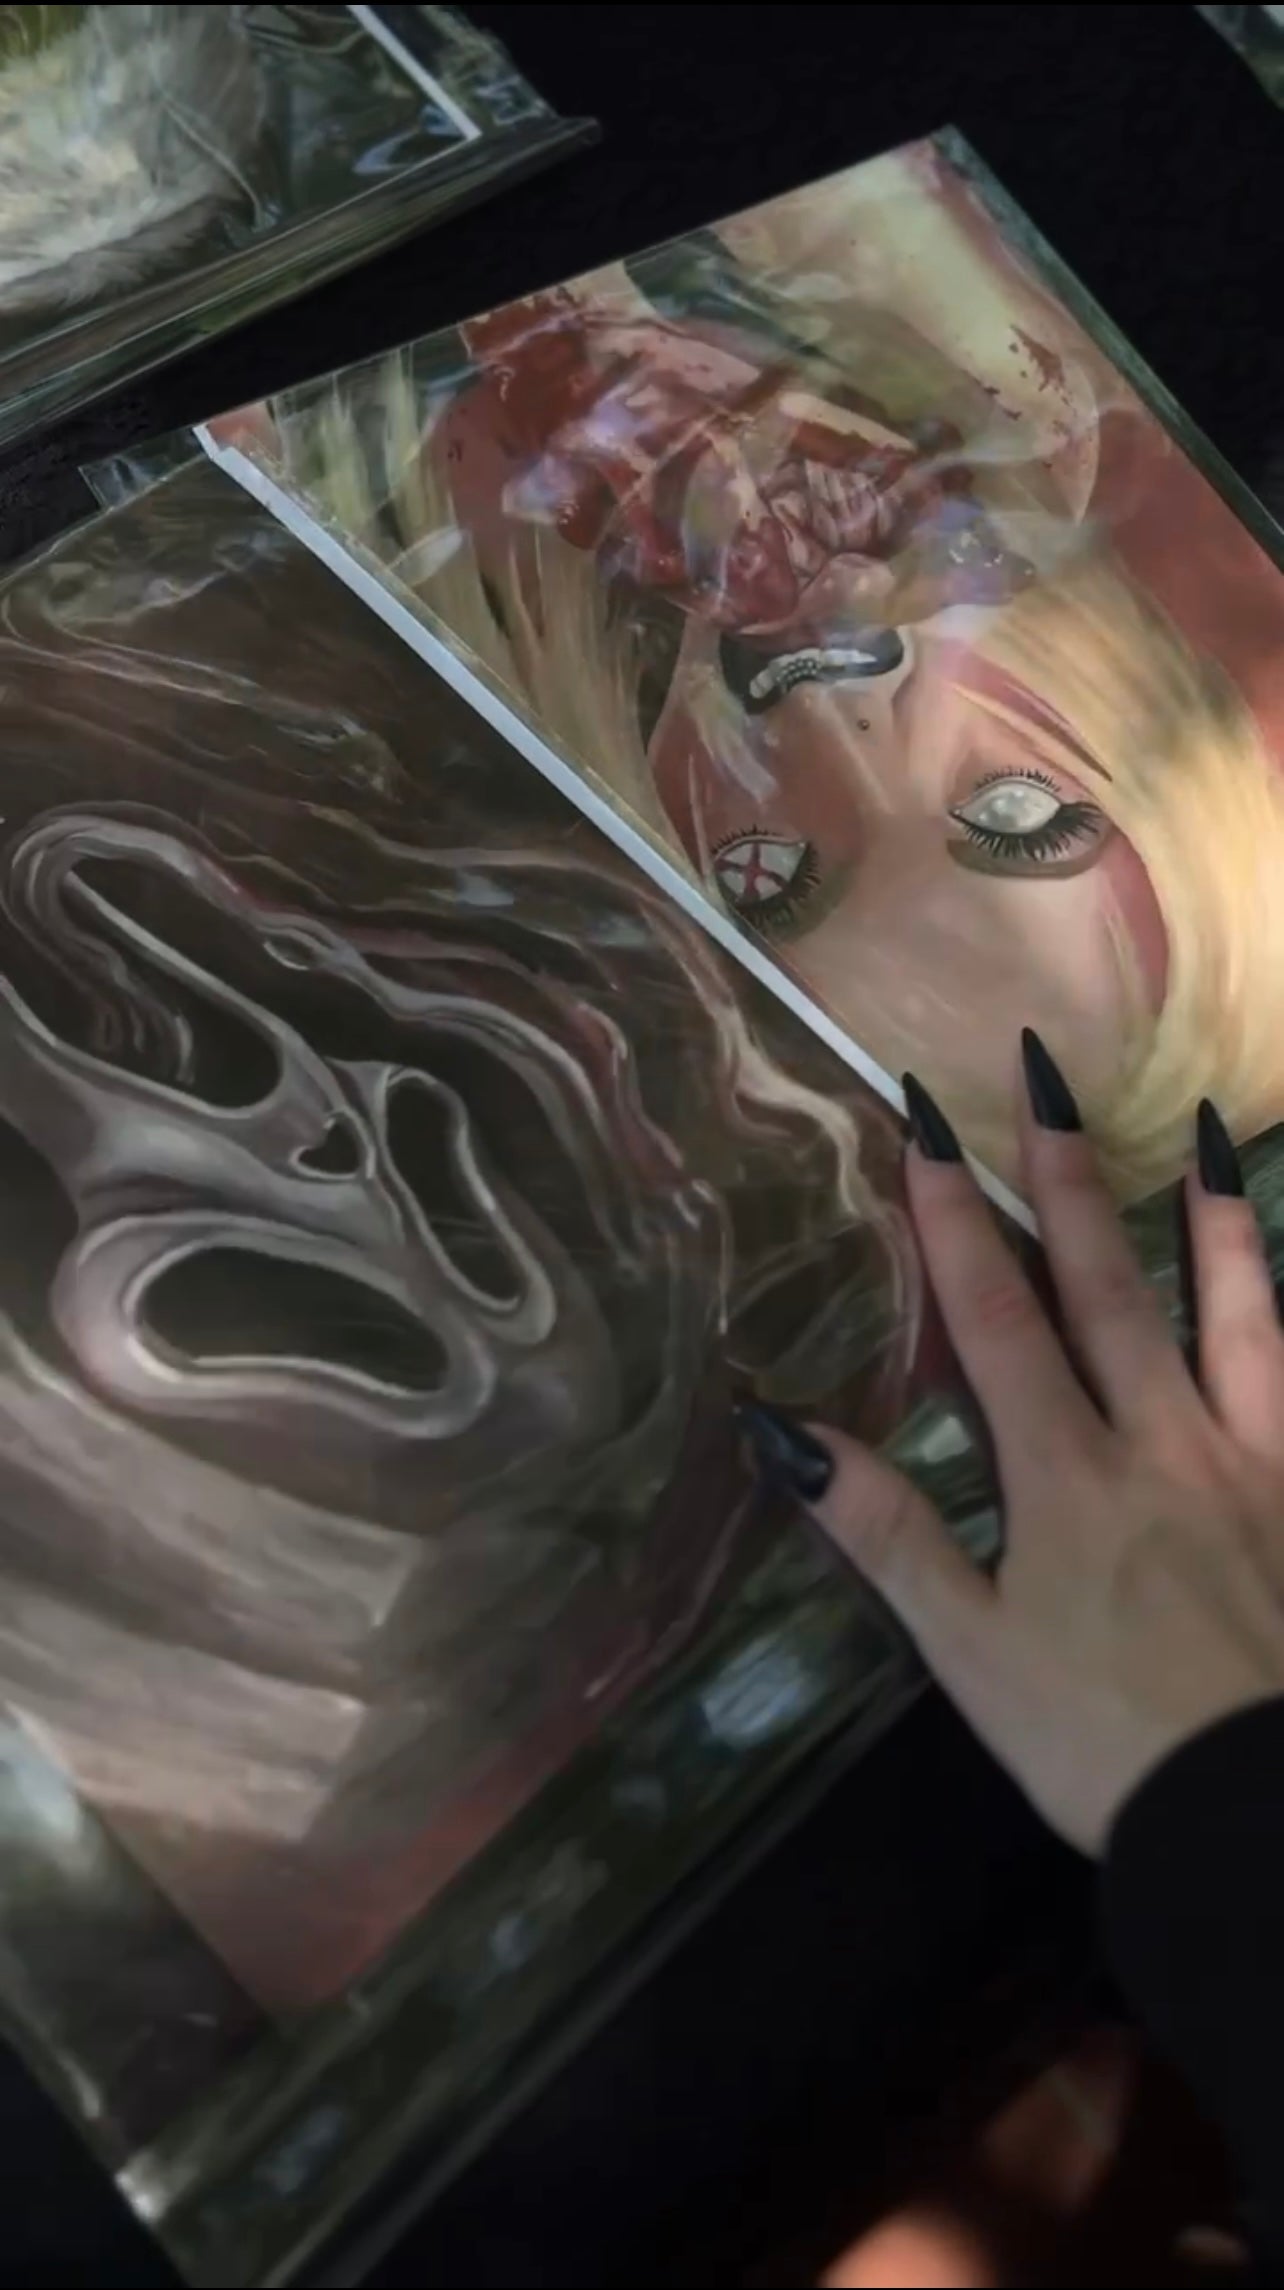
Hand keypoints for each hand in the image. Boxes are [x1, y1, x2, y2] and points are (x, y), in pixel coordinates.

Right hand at [741, 1035, 1283, 1854]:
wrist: (1260, 1819)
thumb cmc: (1103, 1744)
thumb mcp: (972, 1654)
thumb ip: (889, 1535)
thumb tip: (787, 1431)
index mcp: (1066, 1478)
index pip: (996, 1323)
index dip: (954, 1222)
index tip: (923, 1125)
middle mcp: (1163, 1443)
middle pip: (1105, 1290)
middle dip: (1063, 1179)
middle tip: (1041, 1074)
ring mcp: (1254, 1465)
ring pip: (1232, 1317)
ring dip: (1210, 1220)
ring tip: (1204, 1128)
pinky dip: (1282, 1316)